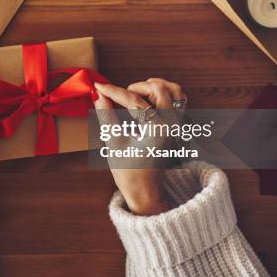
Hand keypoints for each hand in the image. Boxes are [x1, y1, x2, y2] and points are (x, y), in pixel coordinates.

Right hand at [94, 78, 186, 215]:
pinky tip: (147, 99)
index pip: (134, 100)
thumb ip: (106, 116)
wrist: (145, 190)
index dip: (113, 91)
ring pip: (173, 90)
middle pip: (158, 88)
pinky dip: (163, 93)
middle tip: (119, 96)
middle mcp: (172, 124)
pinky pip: (178, 99)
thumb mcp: (113, 143)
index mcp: (157, 130)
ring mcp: (178, 124)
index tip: (98, 86)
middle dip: (135, 87)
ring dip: (152, 87)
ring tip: (135, 95)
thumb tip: (98, 95)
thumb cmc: (128, 170)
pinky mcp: (178, 125)